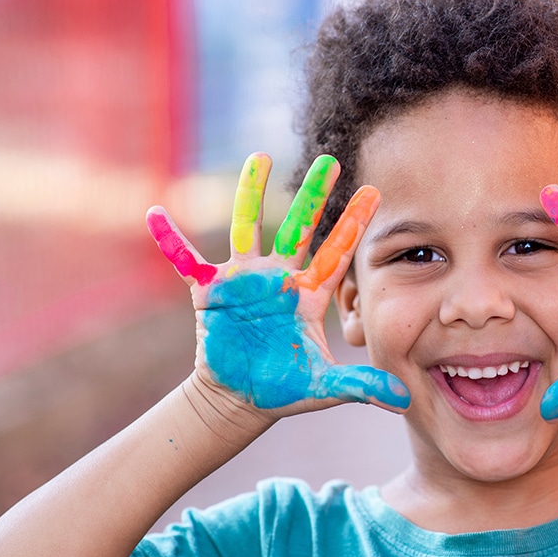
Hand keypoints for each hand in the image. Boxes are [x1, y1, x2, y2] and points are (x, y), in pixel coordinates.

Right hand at [146, 153, 409, 412]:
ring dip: (251, 193)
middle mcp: (279, 278)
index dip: (353, 223)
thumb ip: (361, 385)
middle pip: (299, 228)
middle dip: (313, 196)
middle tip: (331, 161)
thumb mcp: (325, 387)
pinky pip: (186, 259)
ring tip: (260, 157)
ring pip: (248, 227)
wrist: (240, 399)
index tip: (375, 191)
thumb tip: (401, 400)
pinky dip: (170, 239)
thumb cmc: (285, 388)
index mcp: (309, 294)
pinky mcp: (210, 290)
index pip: (337, 252)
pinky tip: (156, 212)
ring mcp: (244, 279)